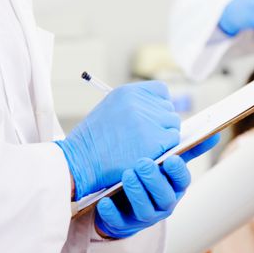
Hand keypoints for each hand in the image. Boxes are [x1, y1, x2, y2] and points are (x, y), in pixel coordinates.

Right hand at [55, 81, 179, 200]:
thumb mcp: (109, 110)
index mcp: (128, 92)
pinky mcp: (155, 139)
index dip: (160, 105)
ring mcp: (148, 120)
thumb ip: (133, 106)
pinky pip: (173, 141)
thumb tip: (158, 111)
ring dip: (164, 138)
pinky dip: (165, 150)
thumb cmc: (92, 142)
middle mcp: (139, 102)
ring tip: (145, 147)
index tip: (155, 118)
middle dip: (162, 124)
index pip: (161, 90)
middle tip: (147, 139)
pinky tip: (148, 155)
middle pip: (169, 110)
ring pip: (173, 126)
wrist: (80, 161)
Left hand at [95, 155, 190, 238]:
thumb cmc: (148, 174)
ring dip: (137, 193)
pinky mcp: (125, 224)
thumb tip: (213, 132)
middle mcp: (164, 203)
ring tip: (127, 175)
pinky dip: (112, 212)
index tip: (170, 158)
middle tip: (142, 163)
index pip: (183, 180)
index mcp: (174, 186)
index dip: (178, 171)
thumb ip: (183, 147)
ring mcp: (145, 216)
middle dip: (154, 180)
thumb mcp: (163, 161)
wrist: (125, 200)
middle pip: (165, 196)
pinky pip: (119, 222)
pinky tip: (104, 201)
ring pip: (146, 211)